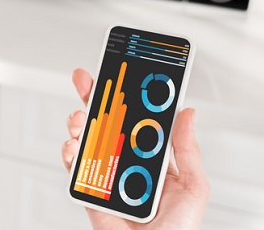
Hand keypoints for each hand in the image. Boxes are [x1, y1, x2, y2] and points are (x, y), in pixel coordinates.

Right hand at [61, 68, 209, 228]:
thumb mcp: (194, 187)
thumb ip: (187, 150)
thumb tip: (186, 113)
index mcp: (152, 157)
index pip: (138, 119)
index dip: (128, 95)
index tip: (124, 73)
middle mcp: (127, 161)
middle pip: (106, 122)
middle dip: (94, 98)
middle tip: (88, 80)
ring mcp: (106, 173)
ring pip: (86, 139)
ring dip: (79, 123)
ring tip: (80, 118)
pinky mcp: (90, 189)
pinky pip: (75, 167)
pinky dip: (69, 152)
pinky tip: (74, 145)